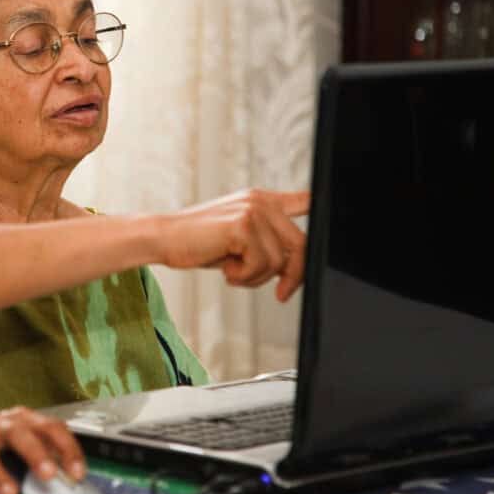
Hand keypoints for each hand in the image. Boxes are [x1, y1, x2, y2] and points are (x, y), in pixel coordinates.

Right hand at [158, 189, 309, 300]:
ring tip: (232, 271)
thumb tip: (293, 270)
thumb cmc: (198, 244)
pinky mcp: (243, 225)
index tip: (328, 227)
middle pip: (301, 244)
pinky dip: (243, 276)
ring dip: (256, 277)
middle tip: (282, 294)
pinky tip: (225, 267)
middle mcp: (261, 201)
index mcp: (261, 201)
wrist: (164, 239)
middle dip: (294, 276)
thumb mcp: (239, 243)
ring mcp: (252, 210)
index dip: (321, 209)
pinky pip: (261, 264)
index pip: (304, 199)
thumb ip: (267, 247)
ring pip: (278, 260)